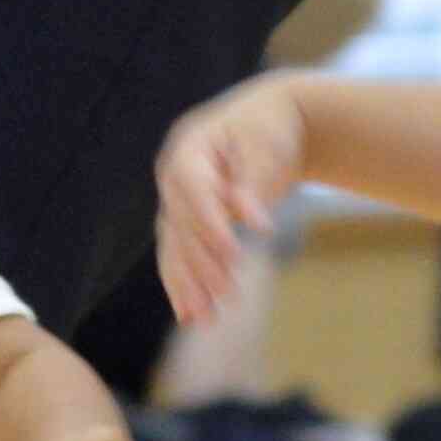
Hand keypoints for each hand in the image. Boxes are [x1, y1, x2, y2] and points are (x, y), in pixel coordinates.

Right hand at [153, 78, 307, 328]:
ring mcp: (173, 198)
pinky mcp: (183, 219)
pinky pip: (177, 254)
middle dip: (202, 263)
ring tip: (204, 319)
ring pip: (175, 246)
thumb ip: (255, 185)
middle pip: (183, 225)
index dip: (210, 224)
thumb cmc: (269, 129)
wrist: (265, 121)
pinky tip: (190, 315)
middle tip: (227, 295)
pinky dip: (183, 283)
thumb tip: (255, 222)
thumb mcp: (267, 148)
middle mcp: (171, 175)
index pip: (194, 191)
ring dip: (189, 283)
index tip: (233, 254)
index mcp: (188, 148)